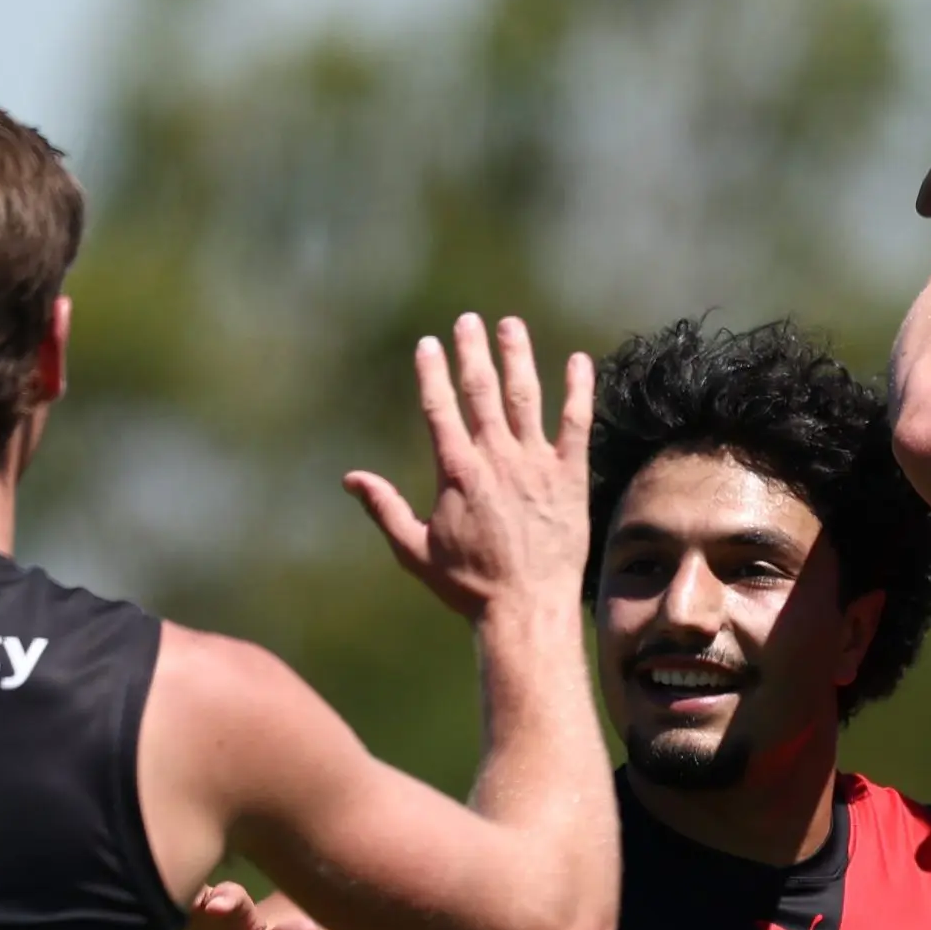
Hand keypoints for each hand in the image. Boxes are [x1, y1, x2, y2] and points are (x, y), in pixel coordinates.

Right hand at [343, 314, 593, 624]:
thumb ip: (386, 509)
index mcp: (457, 472)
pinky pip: (577, 423)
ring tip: (511, 325)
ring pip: (525, 396)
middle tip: (469, 321)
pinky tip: (580, 361)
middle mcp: (496, 458)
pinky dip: (579, 390)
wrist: (526, 608)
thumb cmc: (469, 586)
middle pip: (481, 390)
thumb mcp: (415, 551)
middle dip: (472, 351)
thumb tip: (351, 479)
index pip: (440, 407)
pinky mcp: (570, 477)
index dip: (433, 372)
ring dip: (518, 356)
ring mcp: (535, 464)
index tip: (429, 344)